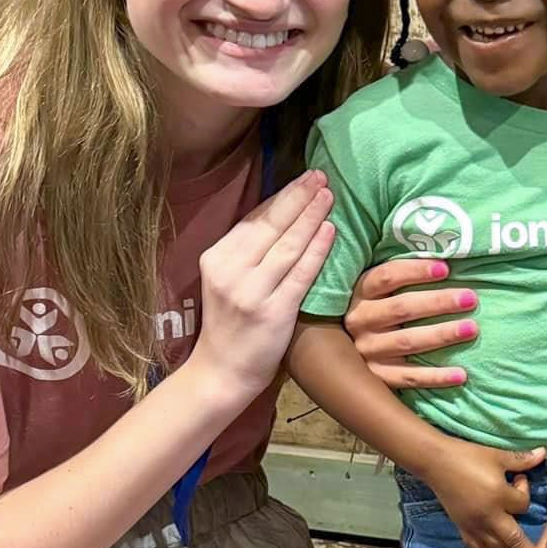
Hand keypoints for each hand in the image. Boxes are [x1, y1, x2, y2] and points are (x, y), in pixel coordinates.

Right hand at [188, 171, 335, 406]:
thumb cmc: (232, 324)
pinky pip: (300, 274)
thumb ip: (250, 252)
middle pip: (271, 226)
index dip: (283, 197)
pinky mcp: (273, 312)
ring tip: (329, 196)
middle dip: (299, 198)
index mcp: (216, 258)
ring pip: (288, 246)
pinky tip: (330, 230)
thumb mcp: (229, 281)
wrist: (221, 371)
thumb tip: (285, 213)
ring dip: (311, 217)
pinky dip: (317, 250)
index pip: (254, 220)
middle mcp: (230, 271)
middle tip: (321, 176)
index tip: (305, 179)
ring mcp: (251, 292)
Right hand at [344, 256, 478, 389]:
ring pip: (407, 342)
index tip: (446, 268)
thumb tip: (448, 259)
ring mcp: (366, 350)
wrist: (346, 352)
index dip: (416, 271)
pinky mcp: (376, 376)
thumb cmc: (380, 306)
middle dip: (438, 302)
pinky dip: (436, 377)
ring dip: (442, 335)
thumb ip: (403, 273)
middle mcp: (359, 320)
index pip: (387, 277)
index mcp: (361, 291)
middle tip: (471, 298)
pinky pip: (408, 378)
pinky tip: (462, 374)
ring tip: (472, 329)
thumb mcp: (383, 287)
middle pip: (401, 308)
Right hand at [423, 441, 546, 547]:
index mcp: (499, 497)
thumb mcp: (497, 456)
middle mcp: (488, 516)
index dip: (526, 490)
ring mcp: (474, 525)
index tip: (520, 478)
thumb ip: (521, 460)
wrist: (436, 463)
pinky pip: (477, 547)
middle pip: (514, 541)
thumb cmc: (468, 457)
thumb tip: (543, 452)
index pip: (523, 504)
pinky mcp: (462, 527)